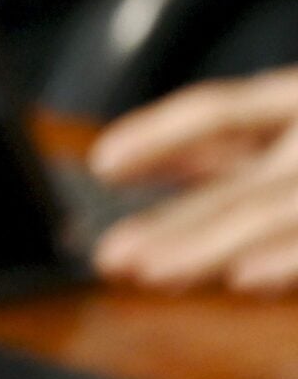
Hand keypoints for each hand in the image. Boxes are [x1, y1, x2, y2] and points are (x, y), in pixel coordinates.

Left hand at [88, 67, 297, 293]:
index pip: (219, 110)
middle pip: (235, 181)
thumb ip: (227, 146)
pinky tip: (242, 279)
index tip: (101, 163)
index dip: (156, 135)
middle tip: (108, 253)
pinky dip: (286, 261)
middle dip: (169, 221)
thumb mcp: (286, 117)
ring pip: (265, 213)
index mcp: (297, 99)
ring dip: (204, 247)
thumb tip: (157, 164)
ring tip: (150, 272)